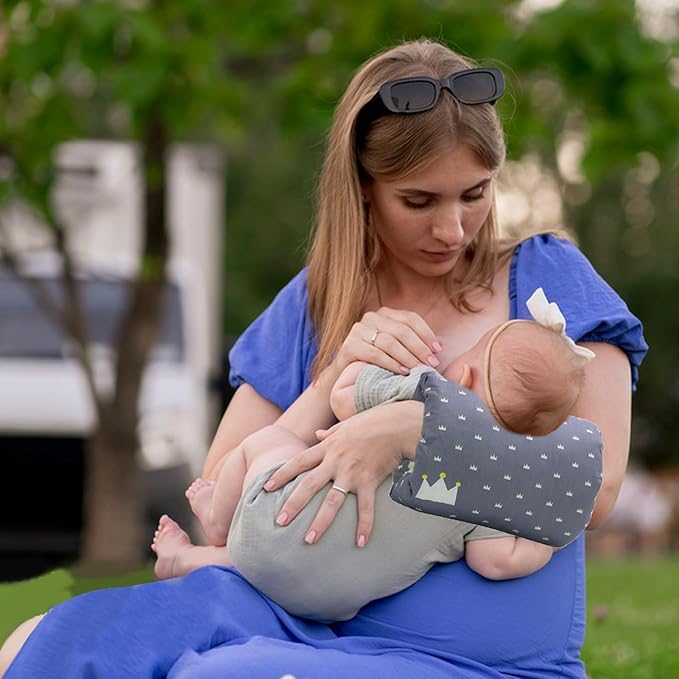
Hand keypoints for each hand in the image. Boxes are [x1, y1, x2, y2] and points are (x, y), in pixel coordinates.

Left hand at [263, 400, 423, 546]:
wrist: (396, 425)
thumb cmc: (372, 422)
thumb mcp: (345, 425)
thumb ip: (329, 433)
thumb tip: (316, 434)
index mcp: (327, 447)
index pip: (298, 462)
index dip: (282, 474)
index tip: (267, 488)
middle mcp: (335, 461)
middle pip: (308, 484)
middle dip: (293, 504)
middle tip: (280, 522)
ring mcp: (352, 472)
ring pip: (331, 501)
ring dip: (320, 522)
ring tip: (308, 540)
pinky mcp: (369, 481)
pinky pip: (365, 507)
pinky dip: (364, 526)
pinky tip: (361, 543)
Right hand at [333, 307, 441, 375]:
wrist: (347, 375)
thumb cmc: (378, 362)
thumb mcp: (399, 350)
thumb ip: (417, 344)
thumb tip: (440, 343)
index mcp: (386, 314)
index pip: (411, 318)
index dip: (426, 334)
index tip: (437, 350)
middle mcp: (371, 317)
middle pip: (402, 330)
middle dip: (420, 348)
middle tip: (431, 364)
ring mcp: (358, 330)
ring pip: (389, 342)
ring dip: (407, 357)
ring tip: (418, 370)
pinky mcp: (349, 345)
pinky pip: (374, 353)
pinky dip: (390, 363)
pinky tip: (401, 372)